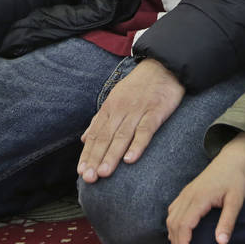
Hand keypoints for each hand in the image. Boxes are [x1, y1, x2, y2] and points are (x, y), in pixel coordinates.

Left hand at [77, 58, 184, 182]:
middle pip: (106, 137)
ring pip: (122, 136)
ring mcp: (138, 110)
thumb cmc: (138, 85)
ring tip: (103, 173)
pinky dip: (137, 145)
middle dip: (95, 158)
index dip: (88, 154)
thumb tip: (85, 138)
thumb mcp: (115, 98)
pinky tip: (130, 159)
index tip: (81, 171)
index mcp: (110, 107)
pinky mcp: (156, 111)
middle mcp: (121, 110)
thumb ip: (100, 119)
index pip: (96, 134)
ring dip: (111, 155)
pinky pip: (145, 130)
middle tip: (88, 178)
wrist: (163, 66)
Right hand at [167, 132, 244, 243]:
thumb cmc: (235, 179)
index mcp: (199, 198)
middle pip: (174, 224)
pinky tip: (177, 235)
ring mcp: (186, 193)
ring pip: (171, 218)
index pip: (184, 225)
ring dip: (173, 237)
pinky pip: (173, 210)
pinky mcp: (187, 192)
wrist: (231, 158)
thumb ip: (228, 222)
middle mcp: (188, 196)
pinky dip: (172, 226)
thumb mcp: (236, 200)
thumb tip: (221, 243)